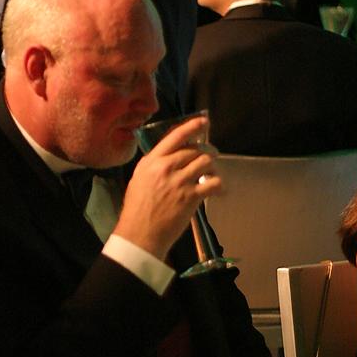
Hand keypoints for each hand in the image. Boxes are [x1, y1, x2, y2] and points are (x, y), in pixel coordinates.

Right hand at [114, 117, 222, 259]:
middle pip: (194, 149)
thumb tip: (172, 156)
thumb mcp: (139, 179)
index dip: (192, 126)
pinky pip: (213, 183)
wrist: (140, 234)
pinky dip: (219, 185)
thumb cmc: (136, 209)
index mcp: (151, 161)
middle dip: (207, 151)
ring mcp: (179, 181)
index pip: (175, 136)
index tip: (204, 122)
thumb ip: (155, 165)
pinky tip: (219, 189)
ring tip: (213, 173)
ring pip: (205, 162)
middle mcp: (165, 167)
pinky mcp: (191, 197)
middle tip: (212, 156)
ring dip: (213, 167)